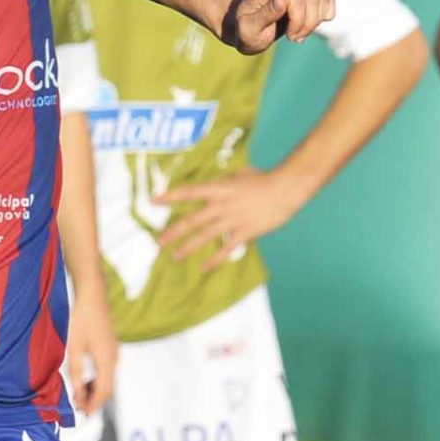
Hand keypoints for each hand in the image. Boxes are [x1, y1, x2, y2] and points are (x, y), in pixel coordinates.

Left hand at [64, 297, 116, 414]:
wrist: (92, 296)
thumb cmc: (81, 320)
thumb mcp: (74, 349)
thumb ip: (76, 374)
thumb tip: (77, 394)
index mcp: (107, 361)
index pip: (103, 392)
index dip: (93, 405)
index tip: (83, 415)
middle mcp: (114, 359)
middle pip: (108, 388)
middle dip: (94, 400)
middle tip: (79, 408)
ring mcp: (115, 353)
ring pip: (108, 380)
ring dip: (95, 390)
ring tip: (80, 396)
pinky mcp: (111, 348)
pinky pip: (107, 371)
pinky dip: (98, 380)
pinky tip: (85, 380)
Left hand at [158, 166, 311, 265]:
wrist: (286, 189)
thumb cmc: (265, 178)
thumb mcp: (241, 173)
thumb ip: (226, 180)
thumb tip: (219, 180)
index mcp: (219, 188)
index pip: (189, 192)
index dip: (170, 196)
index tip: (153, 201)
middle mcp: (222, 205)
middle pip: (192, 220)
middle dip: (173, 231)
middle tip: (158, 241)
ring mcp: (233, 220)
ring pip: (205, 236)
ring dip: (188, 247)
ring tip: (175, 256)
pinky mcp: (245, 232)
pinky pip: (226, 248)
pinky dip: (214, 259)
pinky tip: (203, 267)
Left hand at [220, 0, 337, 56]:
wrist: (247, 27)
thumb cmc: (246, 33)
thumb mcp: (249, 31)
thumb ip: (264, 15)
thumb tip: (282, 0)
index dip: (299, 22)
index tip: (290, 37)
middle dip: (308, 23)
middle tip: (295, 38)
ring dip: (316, 20)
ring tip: (300, 33)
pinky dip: (324, 13)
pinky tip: (309, 23)